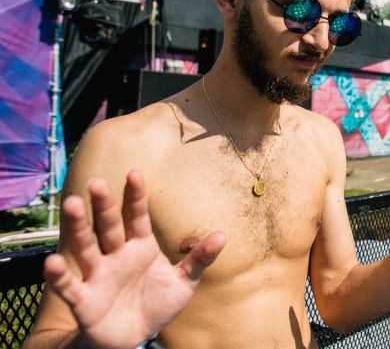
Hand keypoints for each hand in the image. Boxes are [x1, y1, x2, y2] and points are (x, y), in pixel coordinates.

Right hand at [44, 171, 225, 348]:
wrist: (134, 338)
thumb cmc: (156, 304)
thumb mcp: (183, 282)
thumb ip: (199, 258)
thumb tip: (223, 235)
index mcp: (140, 246)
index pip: (137, 216)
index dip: (135, 196)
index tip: (134, 173)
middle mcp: (116, 255)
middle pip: (108, 226)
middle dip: (103, 205)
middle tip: (98, 182)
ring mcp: (98, 275)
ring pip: (85, 247)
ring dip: (78, 228)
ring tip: (72, 204)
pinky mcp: (84, 300)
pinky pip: (69, 286)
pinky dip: (59, 276)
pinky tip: (50, 262)